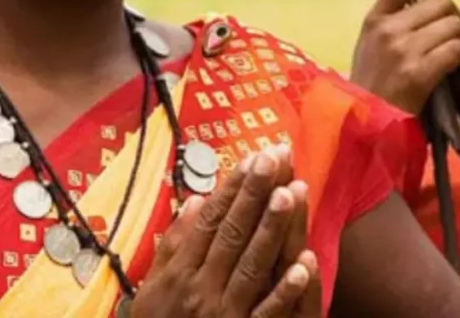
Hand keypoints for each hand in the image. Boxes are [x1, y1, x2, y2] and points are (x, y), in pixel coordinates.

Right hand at [133, 146, 320, 316]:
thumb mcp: (153, 286)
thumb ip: (173, 245)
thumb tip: (195, 200)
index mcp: (180, 271)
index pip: (210, 220)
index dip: (233, 187)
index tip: (253, 157)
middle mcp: (202, 287)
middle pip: (232, 233)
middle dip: (255, 193)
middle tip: (274, 158)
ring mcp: (224, 313)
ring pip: (253, 265)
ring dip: (273, 228)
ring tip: (291, 192)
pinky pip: (268, 313)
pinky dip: (285, 290)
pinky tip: (305, 264)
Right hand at [351, 0, 459, 113]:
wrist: (364, 125)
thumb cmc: (372, 86)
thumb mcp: (371, 46)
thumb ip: (394, 23)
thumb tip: (432, 1)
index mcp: (374, 19)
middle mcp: (388, 29)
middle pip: (440, 3)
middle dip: (456, 17)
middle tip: (459, 35)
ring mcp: (402, 50)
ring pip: (453, 25)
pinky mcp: (418, 73)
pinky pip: (458, 50)